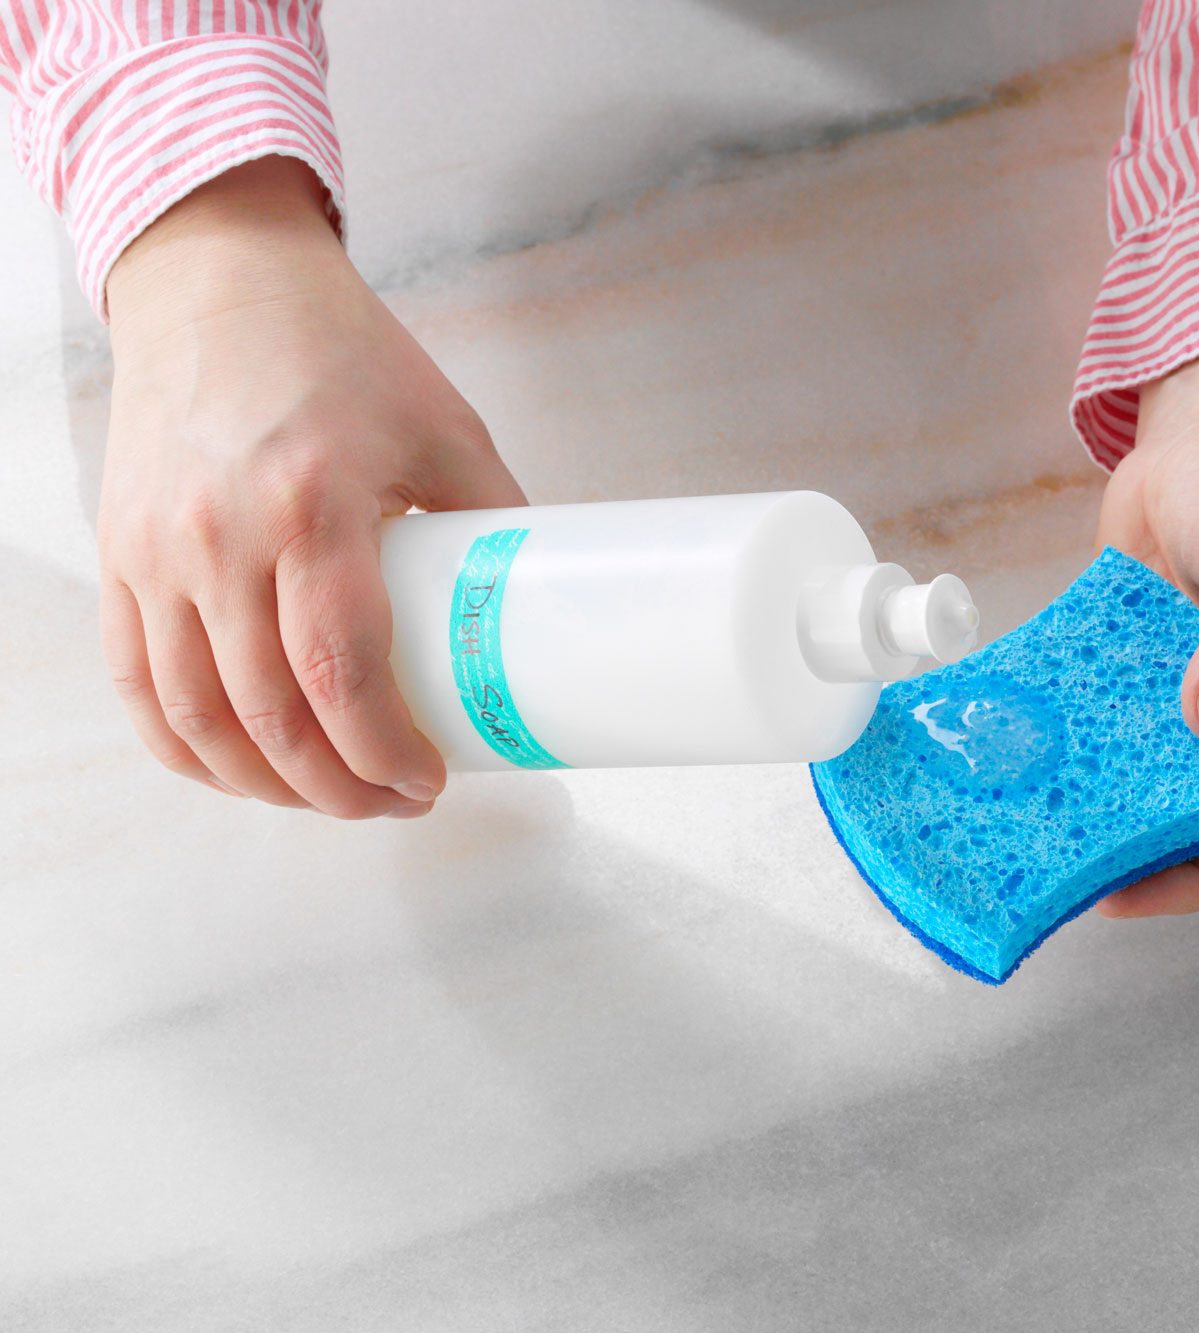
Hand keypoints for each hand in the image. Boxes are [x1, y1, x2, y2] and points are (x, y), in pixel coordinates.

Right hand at [100, 157, 525, 816]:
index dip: (382, 749)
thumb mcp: (446, 428)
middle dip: (335, 787)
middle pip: (269, 713)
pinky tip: (236, 770)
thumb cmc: (342, 352)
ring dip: (263, 783)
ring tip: (327, 798)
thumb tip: (540, 610)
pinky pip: (138, 680)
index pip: (340, 670)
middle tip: (389, 803)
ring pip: (196, 715)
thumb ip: (494, 520)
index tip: (426, 782)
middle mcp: (219, 537)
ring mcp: (156, 550)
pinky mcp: (120, 554)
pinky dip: (185, 746)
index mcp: (312, 505)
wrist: (218, 282)